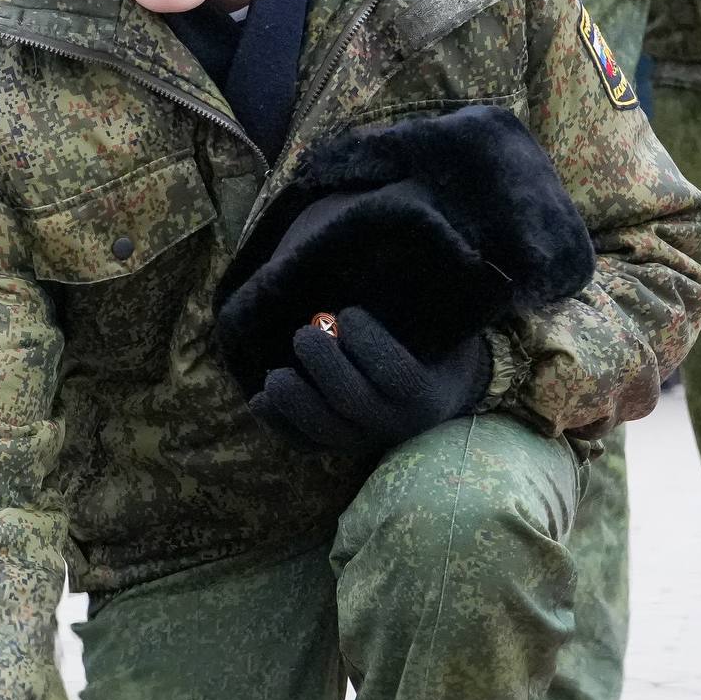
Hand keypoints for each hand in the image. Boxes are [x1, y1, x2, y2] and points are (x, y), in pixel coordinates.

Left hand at [251, 313, 491, 456]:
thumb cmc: (429, 345)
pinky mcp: (334, 447)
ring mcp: (361, 440)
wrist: (428, 394)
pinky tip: (261, 399)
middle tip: (304, 334)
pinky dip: (278, 424)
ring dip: (293, 401)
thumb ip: (423, 303)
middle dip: (323, 365)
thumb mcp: (439, 326)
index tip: (349, 314)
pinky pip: (303, 444)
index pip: (397, 376)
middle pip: (352, 401)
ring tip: (277, 374)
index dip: (369, 344)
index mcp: (427, 393)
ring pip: (323, 431)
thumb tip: (405, 252)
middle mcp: (394, 424)